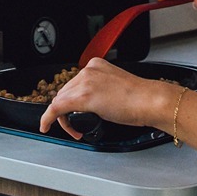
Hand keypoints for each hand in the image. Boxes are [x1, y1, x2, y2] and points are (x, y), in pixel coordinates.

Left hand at [38, 58, 176, 139]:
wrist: (150, 101)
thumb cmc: (141, 99)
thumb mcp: (115, 87)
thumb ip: (101, 90)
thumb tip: (93, 104)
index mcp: (96, 65)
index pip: (73, 84)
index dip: (71, 103)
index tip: (73, 113)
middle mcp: (88, 70)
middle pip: (65, 92)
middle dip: (66, 112)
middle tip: (76, 127)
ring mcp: (85, 82)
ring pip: (60, 101)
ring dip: (63, 119)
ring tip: (76, 130)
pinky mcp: (83, 97)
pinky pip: (56, 108)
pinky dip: (48, 118)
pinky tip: (46, 126)